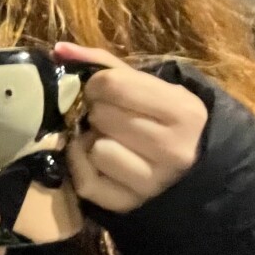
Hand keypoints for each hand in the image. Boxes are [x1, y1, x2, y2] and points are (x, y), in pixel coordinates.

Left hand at [55, 43, 208, 213]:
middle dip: (97, 111)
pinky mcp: (132, 205)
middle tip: (107, 114)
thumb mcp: (150, 85)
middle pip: (103, 117)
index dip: (97, 84)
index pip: (114, 86)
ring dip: (94, 141)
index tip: (101, 89)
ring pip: (97, 149)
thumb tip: (59, 50)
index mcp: (182, 111)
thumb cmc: (167, 118)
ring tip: (109, 138)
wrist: (196, 165)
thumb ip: (105, 64)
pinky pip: (87, 183)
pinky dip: (83, 167)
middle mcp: (173, 149)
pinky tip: (96, 159)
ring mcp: (154, 182)